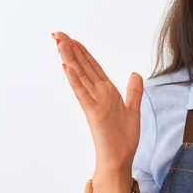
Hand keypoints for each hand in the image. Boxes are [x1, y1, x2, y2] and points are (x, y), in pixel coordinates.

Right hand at [52, 31, 143, 173]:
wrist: (120, 159)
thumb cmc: (124, 139)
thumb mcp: (133, 109)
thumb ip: (134, 91)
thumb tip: (135, 73)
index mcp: (108, 92)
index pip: (93, 67)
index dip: (83, 52)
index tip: (72, 39)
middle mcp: (98, 94)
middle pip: (83, 67)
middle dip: (71, 50)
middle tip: (57, 33)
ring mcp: (94, 102)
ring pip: (80, 76)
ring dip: (70, 59)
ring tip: (59, 42)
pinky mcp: (93, 113)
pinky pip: (82, 94)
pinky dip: (75, 80)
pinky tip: (66, 67)